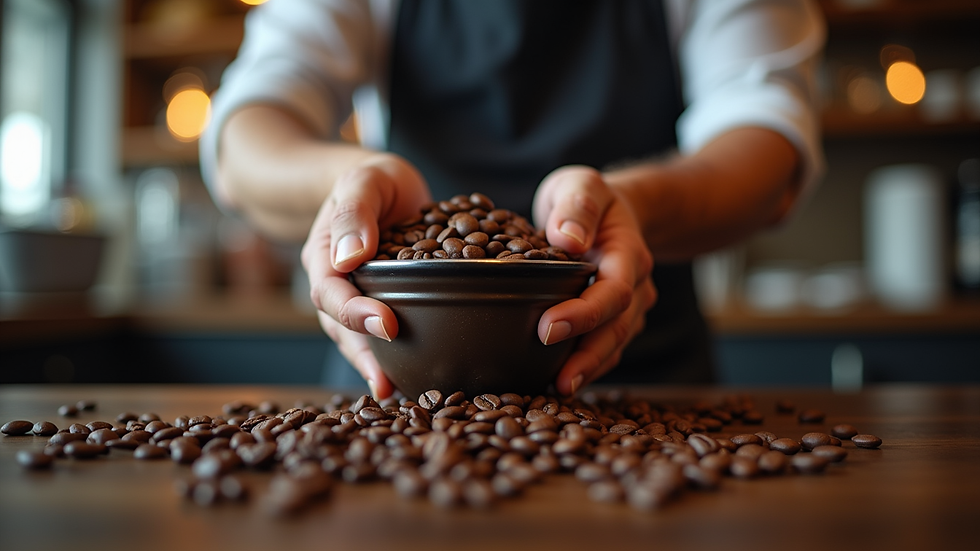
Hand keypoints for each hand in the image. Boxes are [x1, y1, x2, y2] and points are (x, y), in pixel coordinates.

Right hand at [300, 153, 430, 398]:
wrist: (379, 183)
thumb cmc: (371, 177)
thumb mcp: (363, 179)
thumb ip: (354, 212)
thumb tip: (350, 255)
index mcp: (324, 256)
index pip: (332, 292)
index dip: (355, 312)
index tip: (387, 325)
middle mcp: (336, 284)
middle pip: (341, 328)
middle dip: (364, 357)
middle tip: (388, 384)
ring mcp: (357, 298)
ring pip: (360, 339)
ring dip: (377, 367)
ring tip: (400, 393)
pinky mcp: (383, 304)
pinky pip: (383, 335)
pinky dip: (396, 357)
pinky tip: (415, 378)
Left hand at [532, 166, 655, 394]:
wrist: (611, 211)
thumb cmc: (588, 198)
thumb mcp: (581, 184)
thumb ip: (577, 206)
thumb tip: (568, 240)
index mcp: (628, 253)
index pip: (612, 291)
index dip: (583, 314)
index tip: (547, 328)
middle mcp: (635, 285)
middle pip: (617, 329)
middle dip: (588, 357)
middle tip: (558, 381)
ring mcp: (629, 307)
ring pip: (614, 345)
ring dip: (588, 370)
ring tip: (558, 391)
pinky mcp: (614, 322)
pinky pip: (605, 350)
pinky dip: (587, 368)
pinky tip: (559, 384)